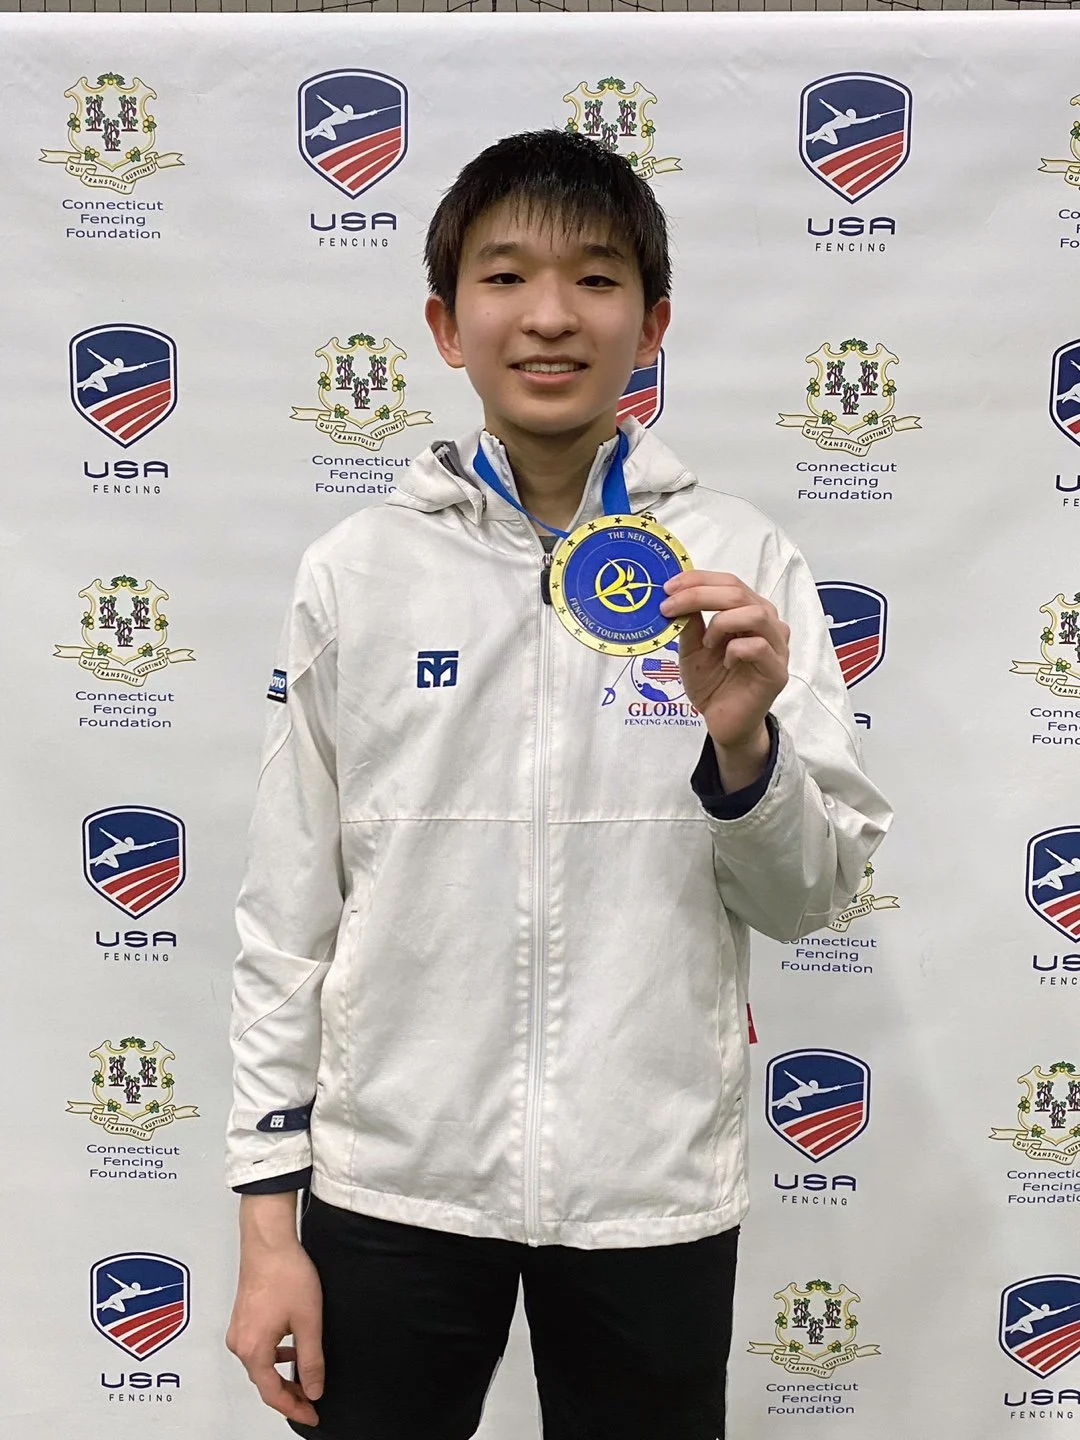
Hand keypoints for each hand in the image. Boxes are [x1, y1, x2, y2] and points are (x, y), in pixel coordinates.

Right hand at [227, 1195, 323, 1426]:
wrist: (268, 1240)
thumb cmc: (286, 1273)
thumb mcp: (308, 1321)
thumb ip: (311, 1360)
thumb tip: (313, 1390)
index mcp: (253, 1350)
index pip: (273, 1394)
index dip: (294, 1408)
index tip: (312, 1415)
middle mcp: (239, 1344)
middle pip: (263, 1381)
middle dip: (288, 1394)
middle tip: (312, 1400)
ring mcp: (238, 1329)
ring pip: (260, 1364)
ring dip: (281, 1374)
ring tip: (305, 1376)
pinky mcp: (242, 1317)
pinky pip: (258, 1347)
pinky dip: (275, 1355)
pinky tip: (292, 1346)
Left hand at [660, 570, 788, 780]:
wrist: (723, 723)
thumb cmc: (713, 683)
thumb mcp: (692, 647)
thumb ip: (690, 622)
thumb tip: (675, 595)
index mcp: (750, 611)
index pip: (730, 582)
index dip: (698, 579)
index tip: (668, 587)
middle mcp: (768, 624)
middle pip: (739, 592)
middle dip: (699, 595)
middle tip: (670, 606)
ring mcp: (777, 647)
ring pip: (756, 614)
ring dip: (721, 622)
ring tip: (706, 643)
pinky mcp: (777, 672)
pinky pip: (758, 647)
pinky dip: (734, 649)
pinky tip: (724, 661)